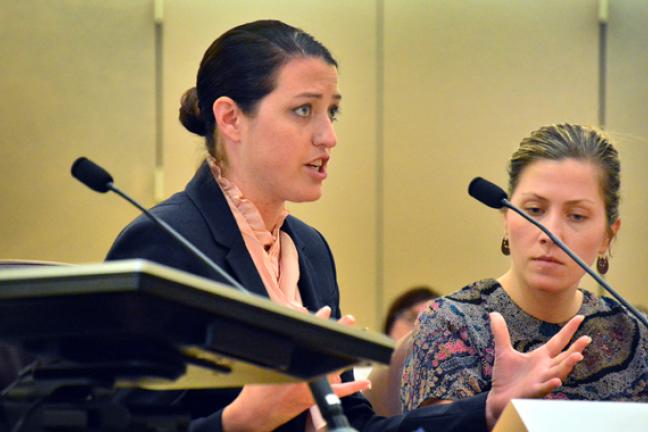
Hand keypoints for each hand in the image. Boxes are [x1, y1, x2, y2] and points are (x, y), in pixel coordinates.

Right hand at [221, 306, 370, 431]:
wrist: (255, 412)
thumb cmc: (257, 388)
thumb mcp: (264, 360)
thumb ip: (277, 343)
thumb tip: (284, 324)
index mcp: (293, 359)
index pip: (308, 333)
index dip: (318, 320)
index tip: (325, 310)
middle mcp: (306, 371)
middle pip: (326, 347)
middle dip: (338, 331)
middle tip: (350, 320)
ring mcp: (313, 385)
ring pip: (334, 366)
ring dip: (343, 354)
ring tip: (354, 341)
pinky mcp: (316, 398)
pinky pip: (340, 392)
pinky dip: (354, 387)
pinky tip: (365, 383)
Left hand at [484, 312, 590, 428]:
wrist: (498, 398)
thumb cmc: (506, 377)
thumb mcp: (502, 351)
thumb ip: (501, 332)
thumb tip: (493, 313)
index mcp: (541, 357)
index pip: (558, 341)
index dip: (569, 330)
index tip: (580, 317)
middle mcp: (545, 369)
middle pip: (564, 357)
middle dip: (576, 349)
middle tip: (587, 338)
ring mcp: (540, 380)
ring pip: (558, 373)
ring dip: (568, 365)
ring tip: (577, 356)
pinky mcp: (531, 392)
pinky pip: (543, 389)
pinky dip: (550, 385)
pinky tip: (557, 381)